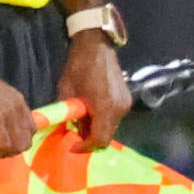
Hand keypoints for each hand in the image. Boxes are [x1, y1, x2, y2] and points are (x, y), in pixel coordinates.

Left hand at [51, 32, 132, 148]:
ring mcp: (125, 104)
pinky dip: (103, 120)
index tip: (72, 146)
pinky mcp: (126, 99)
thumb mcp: (67, 93)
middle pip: (107, 136)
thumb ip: (68, 115)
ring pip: (111, 127)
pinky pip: (114, 117)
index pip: (99, 140)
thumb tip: (68, 131)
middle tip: (74, 136)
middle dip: (90, 139)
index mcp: (105, 108)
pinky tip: (91, 112)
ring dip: (96, 129)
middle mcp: (119, 109)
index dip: (84, 147)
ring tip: (81, 121)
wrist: (96, 46)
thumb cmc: (78, 67)